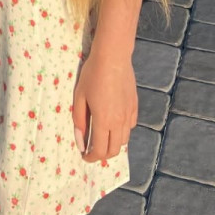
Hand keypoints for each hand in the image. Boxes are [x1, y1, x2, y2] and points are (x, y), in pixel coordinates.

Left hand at [72, 46, 137, 163]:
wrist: (113, 57)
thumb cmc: (93, 75)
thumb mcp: (80, 97)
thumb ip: (79, 121)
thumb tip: (81, 141)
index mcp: (104, 121)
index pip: (100, 151)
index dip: (91, 157)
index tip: (84, 156)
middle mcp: (119, 122)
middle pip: (114, 150)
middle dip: (102, 155)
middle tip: (92, 149)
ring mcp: (129, 114)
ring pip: (124, 140)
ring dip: (113, 144)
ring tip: (103, 137)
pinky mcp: (134, 106)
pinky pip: (130, 126)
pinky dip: (122, 131)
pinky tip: (114, 122)